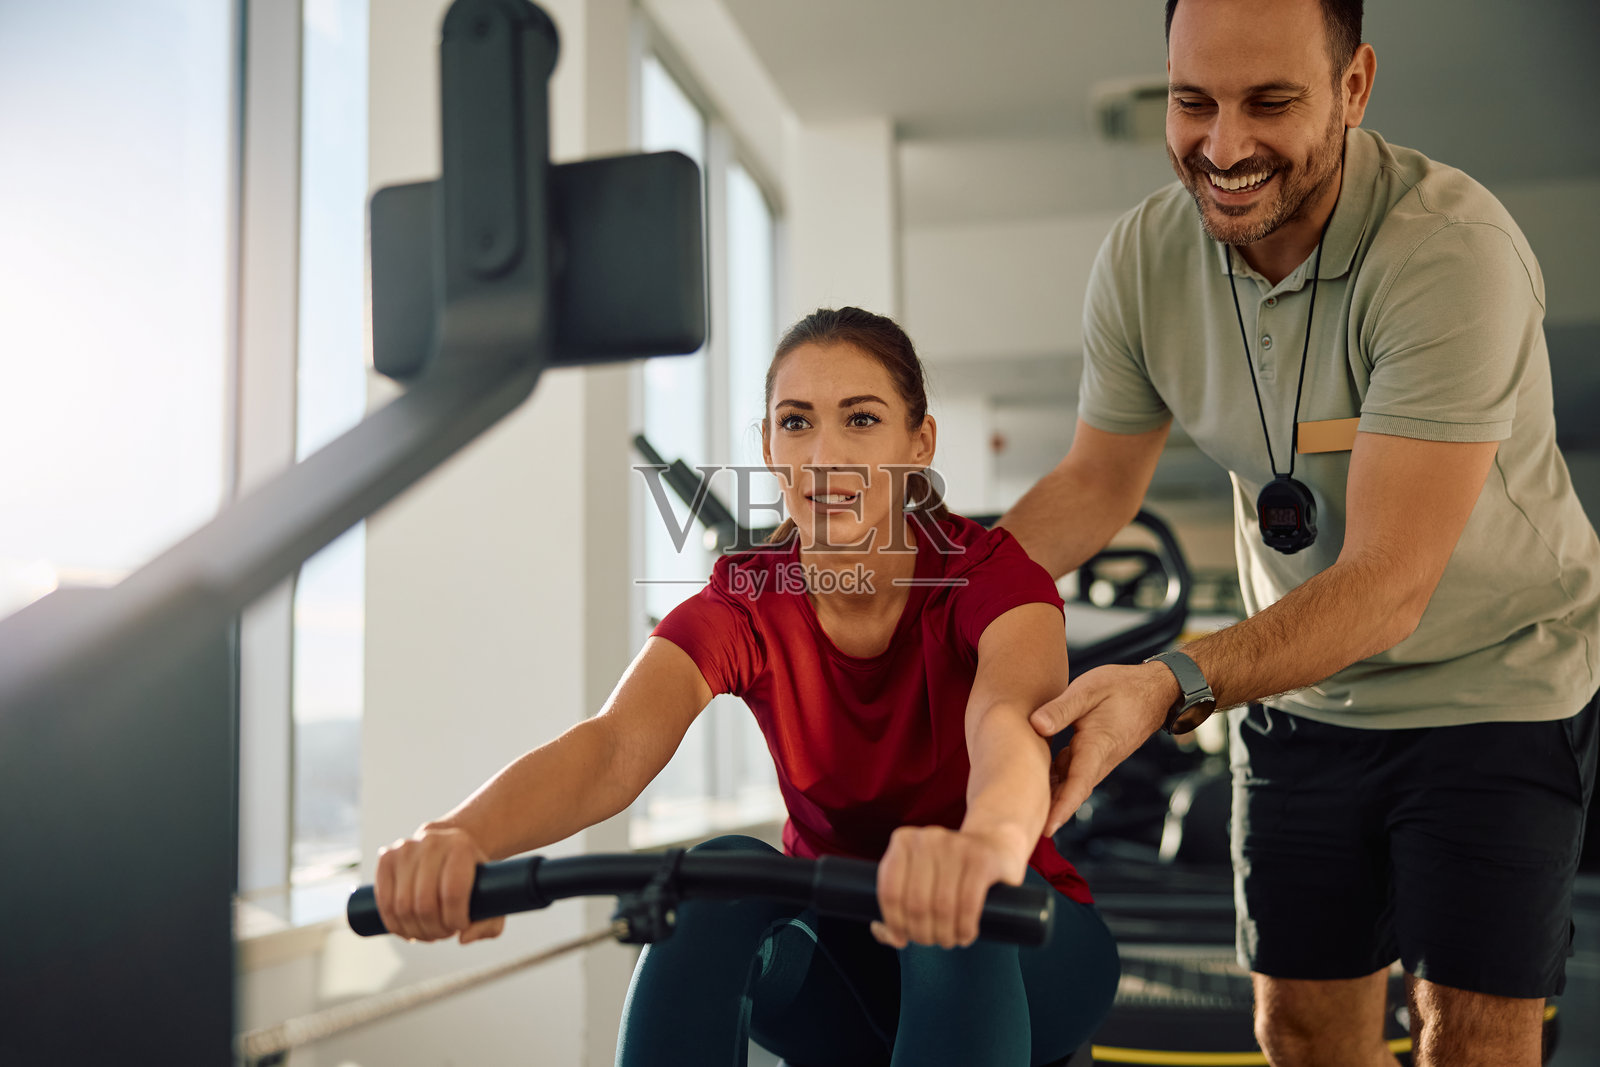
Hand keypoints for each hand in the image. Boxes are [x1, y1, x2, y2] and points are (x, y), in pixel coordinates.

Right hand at [374, 823, 506, 944]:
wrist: (449, 849)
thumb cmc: (472, 877)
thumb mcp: (492, 897)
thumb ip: (490, 924)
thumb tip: (463, 938)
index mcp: (461, 846)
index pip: (453, 892)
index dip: (454, 919)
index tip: (460, 926)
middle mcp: (432, 842)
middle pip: (425, 904)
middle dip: (435, 929)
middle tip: (444, 932)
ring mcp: (405, 848)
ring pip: (402, 907)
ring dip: (415, 930)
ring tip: (429, 932)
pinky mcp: (386, 857)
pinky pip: (384, 902)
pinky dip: (394, 925)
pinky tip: (408, 930)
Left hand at [871, 824, 1028, 949]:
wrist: (995, 847)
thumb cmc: (950, 872)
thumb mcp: (919, 878)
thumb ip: (896, 904)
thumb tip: (879, 929)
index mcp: (903, 841)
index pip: (889, 891)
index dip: (894, 923)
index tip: (903, 939)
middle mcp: (928, 838)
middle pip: (916, 903)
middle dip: (922, 933)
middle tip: (931, 942)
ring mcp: (956, 845)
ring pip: (942, 906)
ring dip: (944, 935)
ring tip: (949, 941)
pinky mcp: (982, 859)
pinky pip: (968, 904)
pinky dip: (965, 928)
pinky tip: (966, 935)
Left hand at [1030, 662, 1178, 835]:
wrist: (1153, 692)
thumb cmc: (1121, 688)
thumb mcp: (1089, 690)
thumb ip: (1062, 709)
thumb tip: (1036, 725)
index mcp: (1096, 747)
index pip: (1077, 784)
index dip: (1061, 807)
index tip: (1046, 828)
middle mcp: (1097, 761)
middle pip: (1069, 792)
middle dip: (1049, 812)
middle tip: (1022, 829)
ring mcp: (1095, 760)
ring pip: (1068, 784)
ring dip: (1049, 798)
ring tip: (1021, 811)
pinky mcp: (1091, 755)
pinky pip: (1068, 773)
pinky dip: (1052, 781)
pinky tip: (1032, 780)